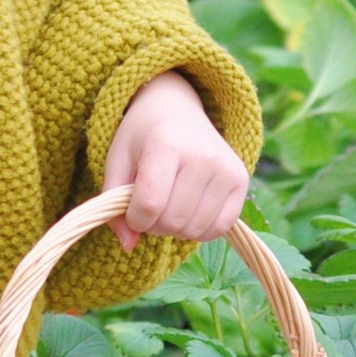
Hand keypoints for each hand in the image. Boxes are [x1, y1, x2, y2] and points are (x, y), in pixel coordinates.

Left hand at [102, 69, 250, 250]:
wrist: (176, 110)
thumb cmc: (141, 138)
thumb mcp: (117, 162)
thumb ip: (113, 205)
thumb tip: (128, 246)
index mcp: (165, 144)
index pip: (149, 204)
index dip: (133, 218)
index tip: (130, 208)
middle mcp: (202, 155)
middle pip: (172, 220)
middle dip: (153, 224)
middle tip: (151, 204)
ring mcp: (225, 167)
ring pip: (195, 229)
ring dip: (175, 228)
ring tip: (169, 205)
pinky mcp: (241, 179)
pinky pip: (220, 228)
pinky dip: (200, 230)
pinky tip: (189, 211)